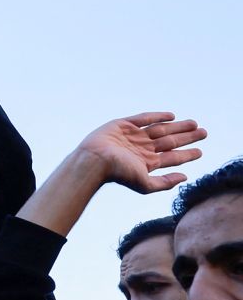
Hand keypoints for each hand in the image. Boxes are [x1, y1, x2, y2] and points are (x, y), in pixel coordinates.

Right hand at [75, 112, 205, 193]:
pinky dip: (157, 116)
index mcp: (147, 162)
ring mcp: (134, 136)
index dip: (187, 154)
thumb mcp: (145, 184)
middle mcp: (142, 148)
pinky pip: (143, 118)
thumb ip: (164, 182)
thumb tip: (185, 178)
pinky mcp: (123, 124)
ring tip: (194, 123)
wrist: (95, 159)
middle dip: (187, 137)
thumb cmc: (118, 173)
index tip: (200, 151)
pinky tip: (171, 116)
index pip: (172, 157)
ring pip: (161, 129)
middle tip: (204, 132)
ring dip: (178, 126)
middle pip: (170, 141)